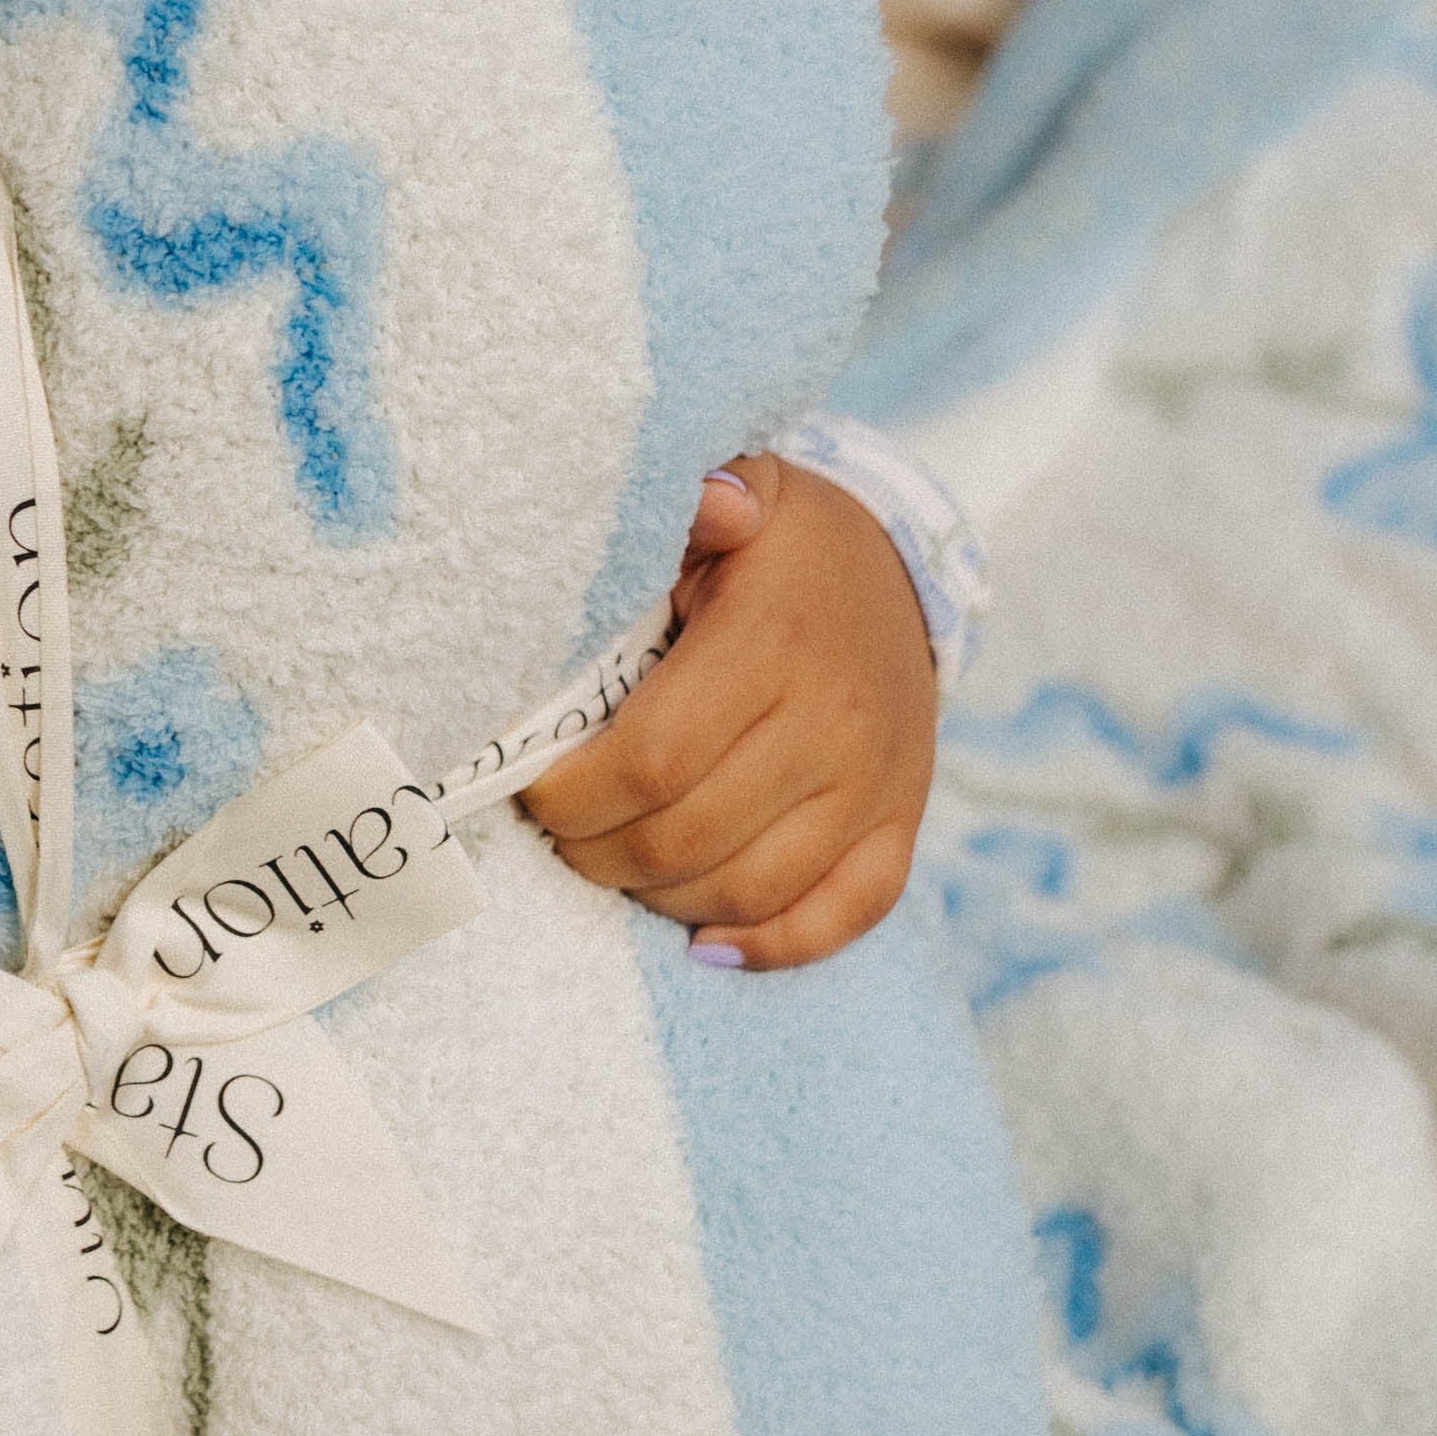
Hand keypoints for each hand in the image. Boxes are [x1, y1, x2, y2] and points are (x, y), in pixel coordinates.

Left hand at [520, 455, 934, 969]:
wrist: (900, 569)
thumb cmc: (781, 542)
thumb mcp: (743, 492)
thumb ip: (703, 498)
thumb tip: (707, 503)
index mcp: (775, 644)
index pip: (652, 760)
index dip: (573, 795)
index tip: (534, 786)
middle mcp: (835, 724)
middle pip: (686, 837)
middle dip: (595, 851)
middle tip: (558, 831)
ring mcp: (876, 784)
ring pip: (749, 889)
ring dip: (659, 896)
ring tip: (613, 861)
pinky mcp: (902, 823)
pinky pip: (840, 916)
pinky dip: (768, 944)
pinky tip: (704, 938)